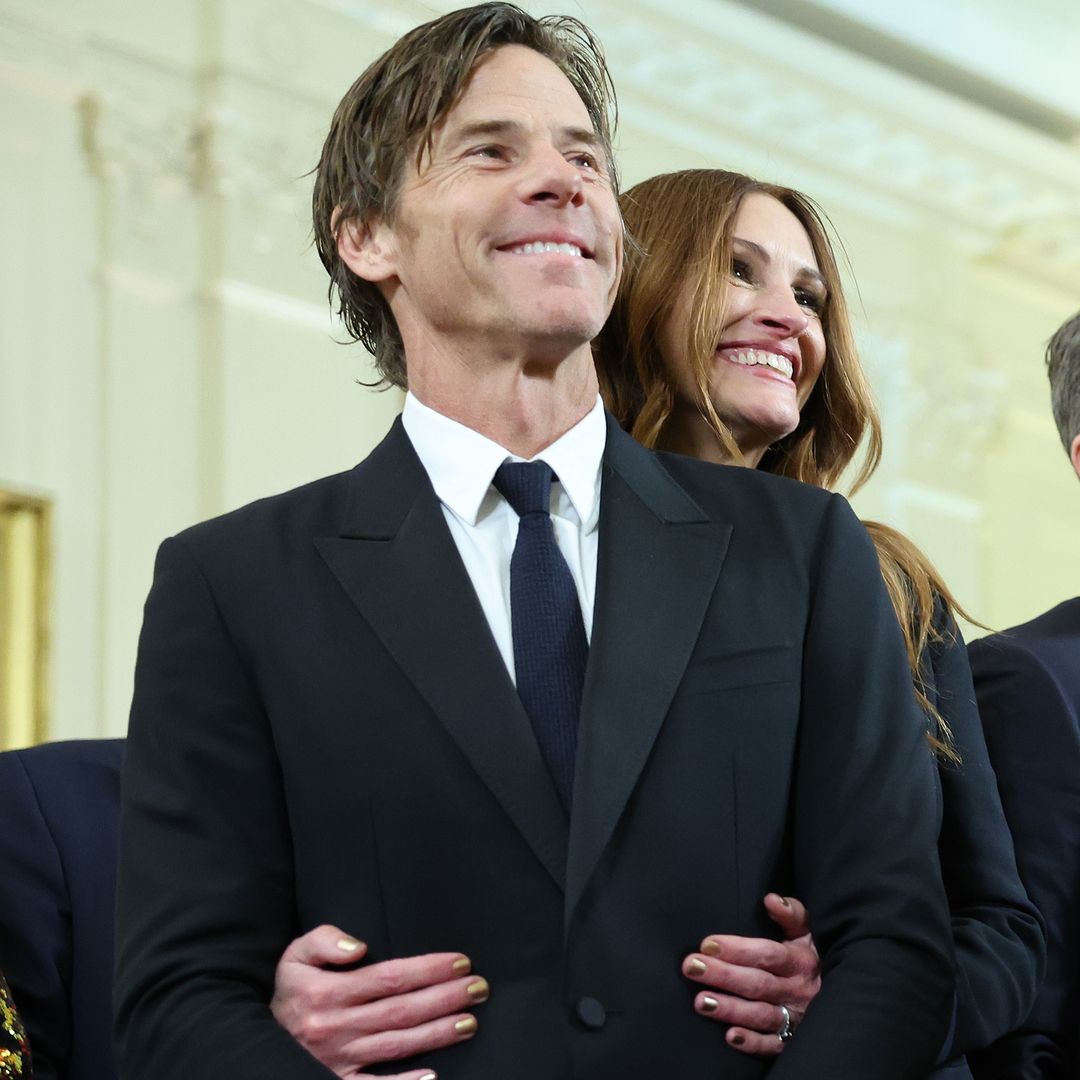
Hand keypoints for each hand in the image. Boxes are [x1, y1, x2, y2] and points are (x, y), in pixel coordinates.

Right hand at [271, 924, 488, 1077]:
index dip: (428, 969)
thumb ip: (324, 941)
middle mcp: (335, 1027)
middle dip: (444, 998)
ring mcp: (338, 1060)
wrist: (252, 1040)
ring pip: (396, 1045)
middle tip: (479, 988)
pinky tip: (434, 1078)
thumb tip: (358, 946)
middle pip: (401, 1011)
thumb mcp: (294, 956)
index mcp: (327, 993)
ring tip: (470, 1021)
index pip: (389, 978)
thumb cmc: (288, 992)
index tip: (460, 961)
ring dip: (437, 1033)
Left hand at [682, 893, 819, 1056]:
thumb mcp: (809, 933)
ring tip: (701, 1002)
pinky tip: (730, 1037)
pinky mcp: (794, 1040)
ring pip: (762, 1014)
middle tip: (691, 967)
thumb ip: (792, 914)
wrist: (847, 995)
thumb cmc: (815, 958)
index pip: (766, 954)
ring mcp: (796, 1018)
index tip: (707, 944)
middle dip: (723, 975)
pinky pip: (774, 1045)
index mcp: (799, 961)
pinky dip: (754, 1043)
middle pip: (757, 983)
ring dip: (731, 1009)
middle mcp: (797, 990)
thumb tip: (771, 899)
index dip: (738, 949)